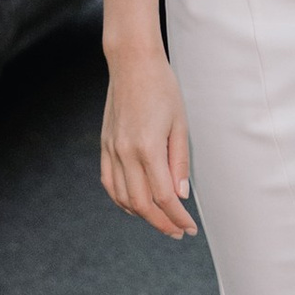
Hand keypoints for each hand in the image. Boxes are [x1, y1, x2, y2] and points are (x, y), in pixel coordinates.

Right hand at [100, 49, 195, 238]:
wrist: (132, 63)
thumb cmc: (162, 88)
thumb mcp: (180, 124)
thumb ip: (179, 162)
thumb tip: (180, 195)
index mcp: (148, 148)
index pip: (163, 197)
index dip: (177, 217)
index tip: (189, 228)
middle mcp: (125, 153)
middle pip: (141, 204)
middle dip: (161, 223)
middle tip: (178, 232)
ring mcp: (111, 149)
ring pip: (122, 198)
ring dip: (142, 215)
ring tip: (161, 220)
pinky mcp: (105, 145)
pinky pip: (109, 183)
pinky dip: (122, 200)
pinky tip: (136, 205)